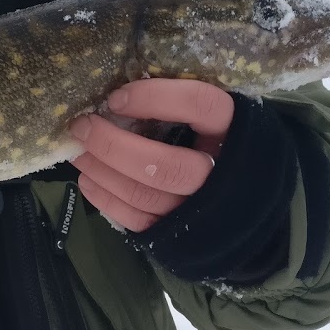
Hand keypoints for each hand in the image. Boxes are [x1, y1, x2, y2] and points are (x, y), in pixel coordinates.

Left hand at [67, 79, 233, 231]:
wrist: (250, 204)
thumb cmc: (225, 145)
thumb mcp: (218, 119)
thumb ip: (183, 105)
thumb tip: (119, 95)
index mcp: (240, 132)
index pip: (201, 105)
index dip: (155, 98)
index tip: (116, 98)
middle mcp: (223, 175)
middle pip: (166, 166)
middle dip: (114, 146)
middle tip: (82, 126)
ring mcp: (201, 211)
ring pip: (146, 196)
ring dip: (103, 171)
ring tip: (79, 152)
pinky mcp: (179, 234)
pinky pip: (138, 222)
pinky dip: (107, 200)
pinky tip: (88, 180)